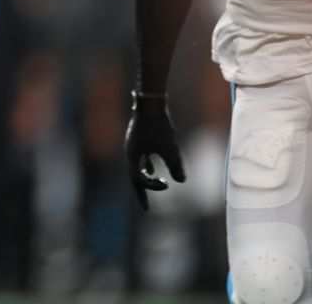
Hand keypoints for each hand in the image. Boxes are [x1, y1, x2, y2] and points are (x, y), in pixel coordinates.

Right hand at [125, 91, 186, 210]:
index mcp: (132, 157)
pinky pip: (141, 158)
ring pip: (138, 167)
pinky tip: (153, 168)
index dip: (151, 187)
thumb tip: (182, 180)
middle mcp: (130, 153)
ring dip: (145, 178)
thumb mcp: (169, 147)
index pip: (139, 179)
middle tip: (146, 207)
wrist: (150, 104)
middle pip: (135, 177)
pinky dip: (147, 165)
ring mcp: (133, 146)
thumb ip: (175, 165)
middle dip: (142, 192)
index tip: (166, 186)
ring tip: (151, 187)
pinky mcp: (139, 139)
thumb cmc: (158, 126)